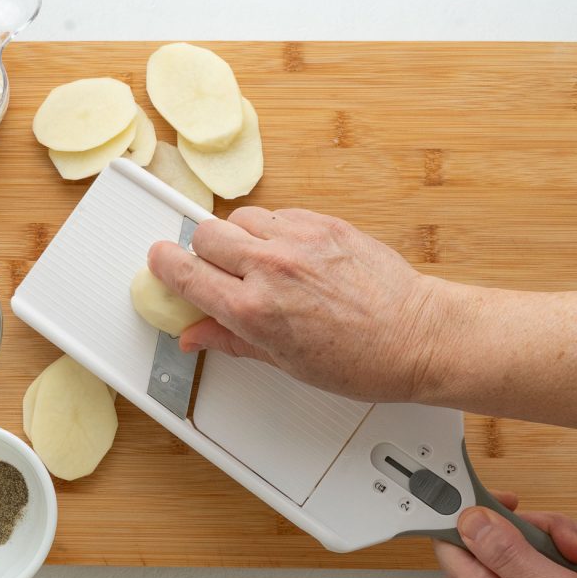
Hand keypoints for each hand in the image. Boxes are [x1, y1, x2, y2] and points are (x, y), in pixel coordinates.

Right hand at [147, 207, 449, 400]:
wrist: (416, 336)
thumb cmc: (361, 360)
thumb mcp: (285, 363)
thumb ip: (231, 340)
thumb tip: (196, 336)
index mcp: (253, 311)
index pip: (185, 274)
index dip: (165, 265)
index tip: (160, 262)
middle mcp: (271, 268)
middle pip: (204, 234)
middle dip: (202, 251)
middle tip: (216, 270)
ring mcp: (298, 240)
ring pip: (240, 218)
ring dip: (239, 237)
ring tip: (258, 262)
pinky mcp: (324, 222)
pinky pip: (279, 214)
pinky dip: (274, 230)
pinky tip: (289, 254)